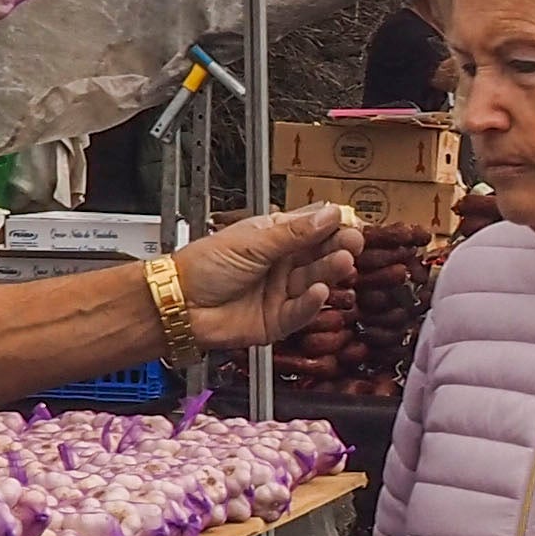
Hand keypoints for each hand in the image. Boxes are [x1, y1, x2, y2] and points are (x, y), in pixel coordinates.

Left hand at [176, 208, 361, 347]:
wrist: (179, 303)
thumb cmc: (205, 265)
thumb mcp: (253, 242)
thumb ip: (294, 233)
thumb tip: (329, 214)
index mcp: (273, 237)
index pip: (311, 228)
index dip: (332, 225)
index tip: (351, 223)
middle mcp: (281, 264)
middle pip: (318, 255)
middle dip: (337, 248)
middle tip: (354, 243)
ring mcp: (281, 293)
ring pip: (314, 281)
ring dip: (330, 271)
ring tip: (343, 263)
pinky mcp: (277, 321)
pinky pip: (301, 312)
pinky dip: (312, 303)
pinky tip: (320, 291)